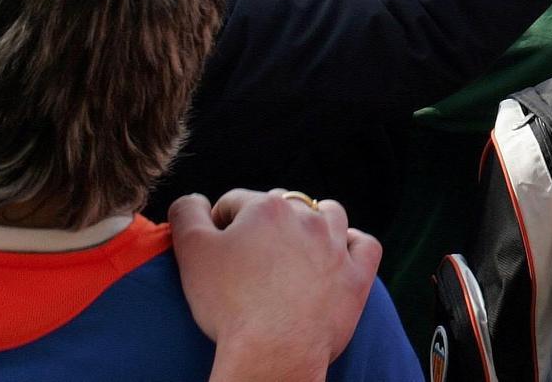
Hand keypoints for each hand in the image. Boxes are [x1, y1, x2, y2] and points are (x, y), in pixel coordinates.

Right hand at [171, 189, 381, 380]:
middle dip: (264, 224)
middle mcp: (307, 218)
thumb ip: (187, 214)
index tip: (217, 251)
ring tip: (295, 249)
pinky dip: (352, 245)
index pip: (235, 203)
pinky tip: (339, 254)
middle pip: (281, 205)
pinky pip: (364, 245)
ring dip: (313, 224)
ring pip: (328, 214)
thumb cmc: (230, 303)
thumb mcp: (192, 253)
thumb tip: (195, 201)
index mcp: (266, 208)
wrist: (275, 350)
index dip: (220, 225)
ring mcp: (336, 245)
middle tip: (250, 259)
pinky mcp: (357, 275)